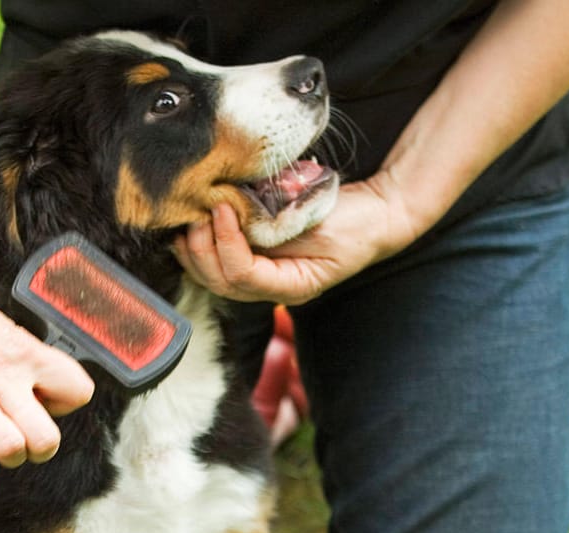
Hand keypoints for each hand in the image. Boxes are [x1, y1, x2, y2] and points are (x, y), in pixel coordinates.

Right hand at [0, 257, 94, 490]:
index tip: (41, 401)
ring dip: (5, 458)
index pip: (77, 392)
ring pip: (10, 450)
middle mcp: (2, 378)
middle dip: (38, 449)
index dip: (63, 406)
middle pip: (47, 438)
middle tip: (21, 438)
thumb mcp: (0, 329)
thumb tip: (33, 392)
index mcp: (25, 354)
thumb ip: (21, 361)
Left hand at [174, 176, 422, 305]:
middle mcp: (272, 289)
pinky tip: (194, 223)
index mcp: (291, 287)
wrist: (379, 215)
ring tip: (189, 217)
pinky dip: (203, 244)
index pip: (242, 274)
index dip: (225, 241)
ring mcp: (264, 278)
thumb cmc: (357, 222)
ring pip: (213, 276)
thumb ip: (279, 229)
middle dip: (201, 248)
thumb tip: (234, 220)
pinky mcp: (259, 260)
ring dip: (195, 249)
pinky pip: (220, 261)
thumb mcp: (321, 225)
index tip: (222, 207)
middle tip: (196, 211)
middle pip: (220, 281)